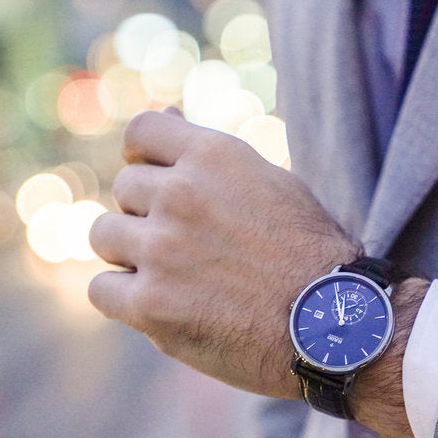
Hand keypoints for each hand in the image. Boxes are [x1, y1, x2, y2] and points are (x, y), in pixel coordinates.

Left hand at [88, 110, 361, 398]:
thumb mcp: (273, 183)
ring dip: (132, 256)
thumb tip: (167, 112)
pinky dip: (125, 300)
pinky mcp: (150, 304)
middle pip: (124, 190)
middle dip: (148, 216)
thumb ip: (214, 156)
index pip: (142, 133)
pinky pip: (102, 290)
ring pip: (104, 236)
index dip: (145, 159)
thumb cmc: (311, 255)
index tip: (159, 185)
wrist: (335, 325)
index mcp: (215, 156)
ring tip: (177, 278)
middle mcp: (182, 194)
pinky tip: (162, 307)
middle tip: (190, 248)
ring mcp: (162, 249)